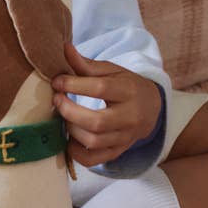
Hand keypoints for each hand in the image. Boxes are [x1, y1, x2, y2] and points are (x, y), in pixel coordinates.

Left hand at [52, 43, 161, 167]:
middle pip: (97, 122)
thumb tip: (64, 48)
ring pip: (94, 142)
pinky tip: (69, 137)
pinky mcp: (118, 152)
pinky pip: (94, 160)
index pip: (100, 88)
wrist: (151, 107)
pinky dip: (76, 152)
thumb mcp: (111, 70)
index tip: (57, 81)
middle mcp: (130, 117)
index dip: (74, 84)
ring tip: (62, 116)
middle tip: (56, 100)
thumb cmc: (126, 84)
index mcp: (129, 91)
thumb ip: (86, 63)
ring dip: (70, 129)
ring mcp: (125, 138)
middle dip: (69, 111)